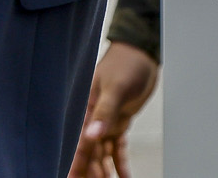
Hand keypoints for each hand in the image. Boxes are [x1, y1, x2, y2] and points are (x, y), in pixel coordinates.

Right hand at [68, 42, 157, 177]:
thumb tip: (92, 134)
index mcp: (86, 109)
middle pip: (89, 153)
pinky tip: (124, 176)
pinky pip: (118, 148)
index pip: (79, 143)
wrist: (142, 53)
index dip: (74, 163)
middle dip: (90, 172)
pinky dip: (120, 163)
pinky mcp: (119, 122)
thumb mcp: (116, 87)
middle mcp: (93, 119)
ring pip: (102, 154)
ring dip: (104, 171)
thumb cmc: (126, 63)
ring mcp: (106, 122)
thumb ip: (105, 111)